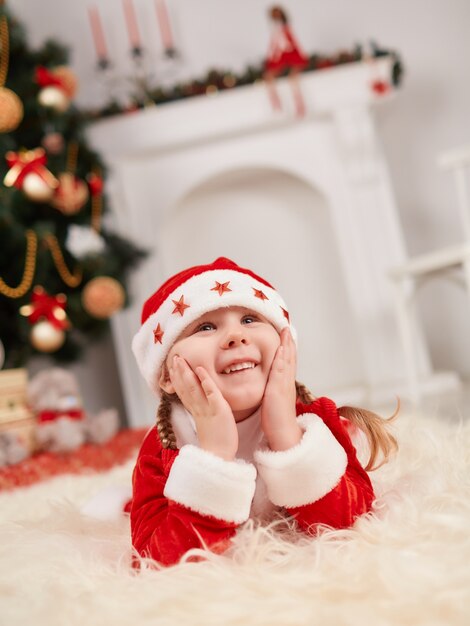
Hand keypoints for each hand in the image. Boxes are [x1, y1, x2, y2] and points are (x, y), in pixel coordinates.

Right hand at [169, 356, 238, 460]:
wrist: (219, 459)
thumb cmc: (217, 445)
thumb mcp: (207, 426)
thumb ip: (203, 415)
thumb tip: (200, 409)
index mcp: (196, 413)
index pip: (184, 393)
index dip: (177, 380)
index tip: (172, 368)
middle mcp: (199, 409)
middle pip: (186, 388)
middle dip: (179, 372)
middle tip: (174, 358)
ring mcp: (207, 409)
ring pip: (194, 388)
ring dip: (187, 373)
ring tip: (180, 360)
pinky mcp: (219, 410)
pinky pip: (211, 393)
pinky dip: (205, 380)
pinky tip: (200, 369)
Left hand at [261, 328, 301, 450]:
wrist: (283, 434)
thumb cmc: (276, 421)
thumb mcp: (273, 401)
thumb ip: (272, 392)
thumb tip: (268, 388)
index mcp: (284, 385)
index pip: (287, 363)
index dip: (287, 350)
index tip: (285, 337)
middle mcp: (286, 383)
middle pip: (290, 358)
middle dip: (289, 343)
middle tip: (287, 329)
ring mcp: (284, 385)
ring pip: (287, 361)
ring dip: (287, 345)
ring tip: (286, 332)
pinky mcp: (278, 389)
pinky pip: (281, 370)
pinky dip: (282, 358)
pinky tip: (281, 348)